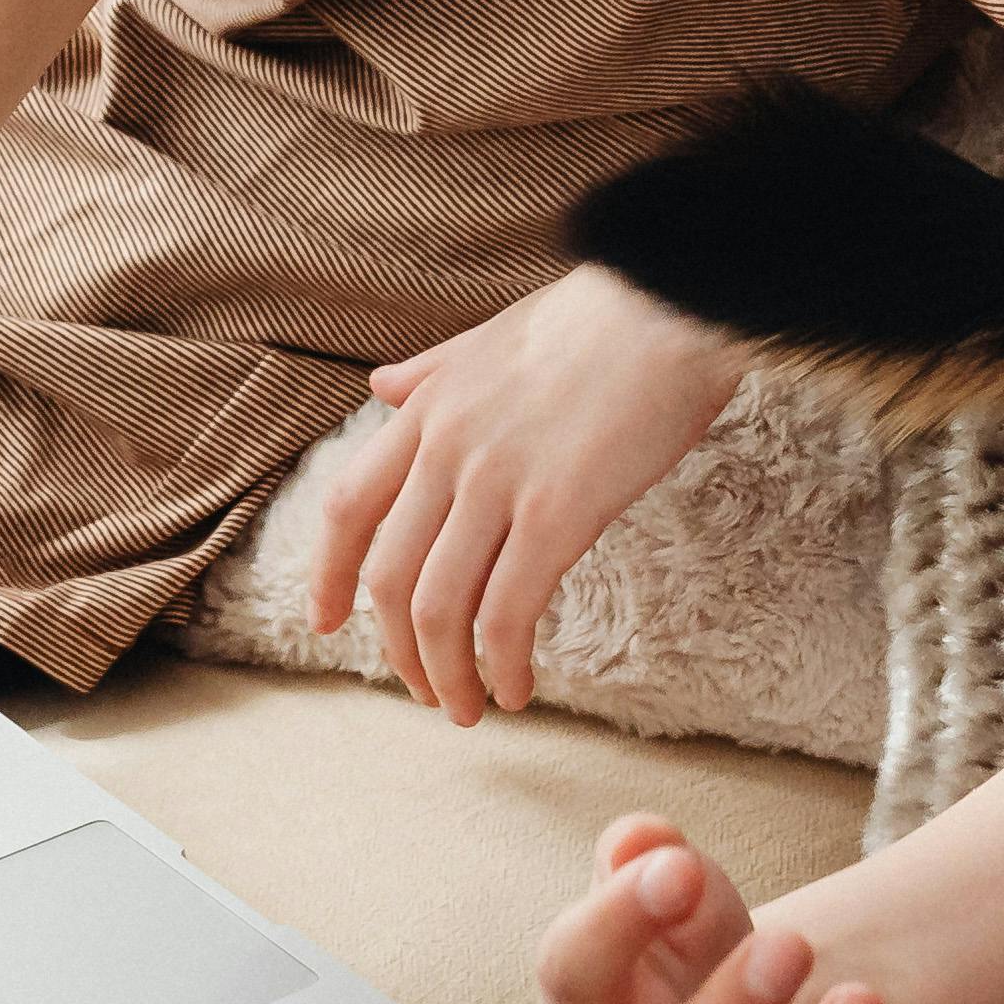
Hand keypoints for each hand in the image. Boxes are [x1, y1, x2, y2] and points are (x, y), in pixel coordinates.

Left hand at [308, 265, 745, 719]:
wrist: (678, 296)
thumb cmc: (606, 315)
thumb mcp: (496, 334)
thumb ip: (434, 369)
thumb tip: (381, 387)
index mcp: (428, 407)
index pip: (347, 506)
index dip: (327, 574)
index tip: (324, 623)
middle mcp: (446, 447)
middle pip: (390, 577)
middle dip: (400, 651)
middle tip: (427, 691)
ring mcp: (497, 482)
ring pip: (439, 608)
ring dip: (447, 674)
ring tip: (470, 706)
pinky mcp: (558, 512)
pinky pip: (507, 612)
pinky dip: (503, 663)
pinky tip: (518, 687)